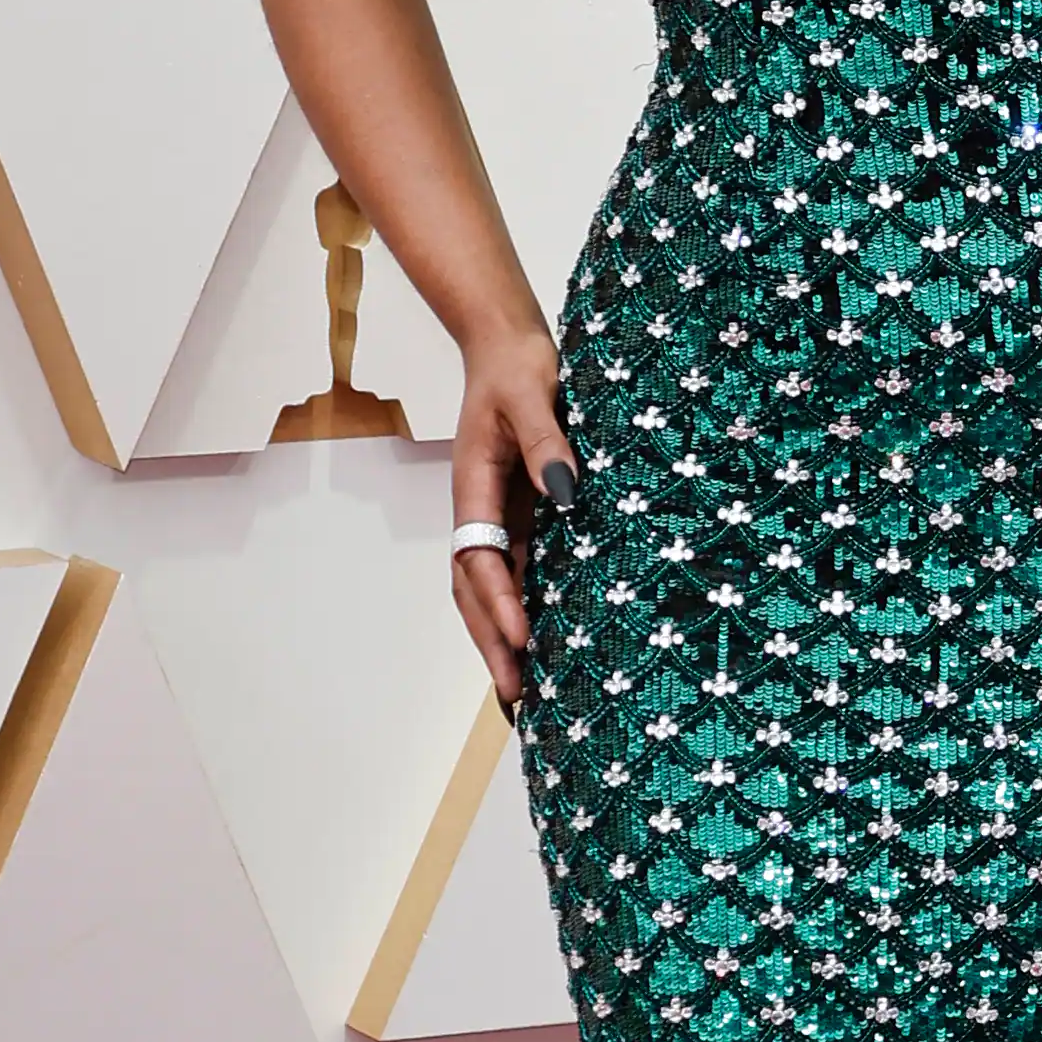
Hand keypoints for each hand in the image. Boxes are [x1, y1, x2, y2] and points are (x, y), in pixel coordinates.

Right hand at [452, 328, 576, 710]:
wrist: (507, 344)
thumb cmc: (518, 365)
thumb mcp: (534, 394)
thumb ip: (548, 443)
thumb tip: (567, 494)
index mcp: (474, 487)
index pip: (479, 557)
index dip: (499, 601)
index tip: (520, 639)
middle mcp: (480, 511)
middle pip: (474, 589)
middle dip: (491, 642)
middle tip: (515, 696)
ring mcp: (499, 518)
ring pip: (489, 589)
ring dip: (501, 638)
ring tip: (523, 692)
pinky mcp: (522, 517)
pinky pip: (518, 571)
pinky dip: (522, 611)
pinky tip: (543, 644)